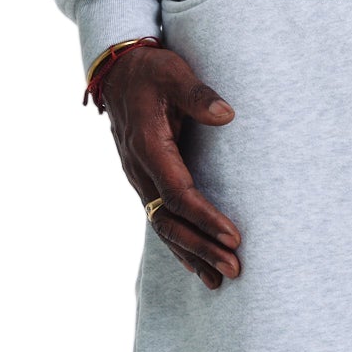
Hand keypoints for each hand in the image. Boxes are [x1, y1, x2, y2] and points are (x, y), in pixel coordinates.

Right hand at [103, 43, 241, 288]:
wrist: (117, 71)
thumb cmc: (150, 70)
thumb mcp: (173, 73)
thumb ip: (198, 94)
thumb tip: (226, 114)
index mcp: (148, 147)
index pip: (178, 194)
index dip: (205, 218)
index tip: (234, 237)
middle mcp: (139, 170)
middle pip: (170, 221)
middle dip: (202, 248)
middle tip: (234, 269)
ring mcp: (138, 179)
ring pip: (163, 227)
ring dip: (191, 255)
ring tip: (219, 280)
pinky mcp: (143, 182)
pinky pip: (159, 220)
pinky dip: (178, 245)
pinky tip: (195, 267)